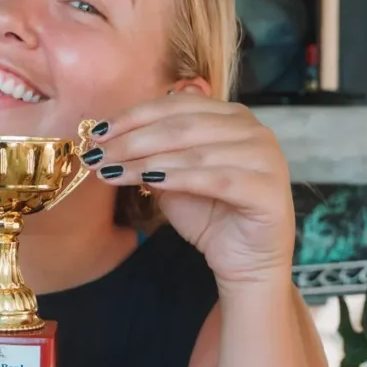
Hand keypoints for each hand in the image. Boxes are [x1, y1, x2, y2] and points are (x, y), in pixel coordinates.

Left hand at [84, 92, 293, 287]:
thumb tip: (107, 136)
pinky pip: (214, 179)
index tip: (98, 132)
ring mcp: (265, 157)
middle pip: (181, 126)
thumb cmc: (209, 214)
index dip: (134, 116)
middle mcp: (253, 129)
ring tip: (109, 172)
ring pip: (194, 152)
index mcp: (231, 116)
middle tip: (97, 154)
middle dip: (132, 140)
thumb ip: (151, 151)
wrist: (244, 261)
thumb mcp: (171, 175)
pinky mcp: (268, 188)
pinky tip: (147, 182)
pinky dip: (177, 178)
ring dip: (145, 160)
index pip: (176, 105)